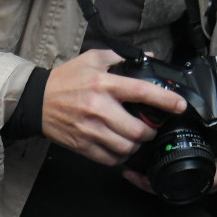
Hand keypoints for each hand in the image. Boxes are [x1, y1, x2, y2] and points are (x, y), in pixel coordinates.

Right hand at [41, 49, 186, 165]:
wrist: (37, 101)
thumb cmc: (65, 80)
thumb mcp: (93, 59)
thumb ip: (120, 57)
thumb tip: (147, 60)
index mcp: (105, 85)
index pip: (143, 93)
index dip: (166, 101)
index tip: (179, 106)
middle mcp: (99, 109)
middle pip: (137, 130)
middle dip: (149, 132)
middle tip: (150, 129)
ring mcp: (90, 130)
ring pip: (125, 147)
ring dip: (135, 146)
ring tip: (134, 140)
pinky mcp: (82, 145)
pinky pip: (109, 159)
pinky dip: (119, 157)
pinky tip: (119, 149)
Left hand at [122, 109, 216, 196]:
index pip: (187, 187)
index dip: (163, 186)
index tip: (145, 178)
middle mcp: (208, 179)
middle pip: (174, 190)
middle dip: (149, 185)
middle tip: (130, 175)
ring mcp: (200, 175)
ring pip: (170, 185)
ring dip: (149, 180)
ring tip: (129, 171)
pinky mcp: (193, 168)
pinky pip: (171, 176)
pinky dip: (155, 172)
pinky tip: (141, 163)